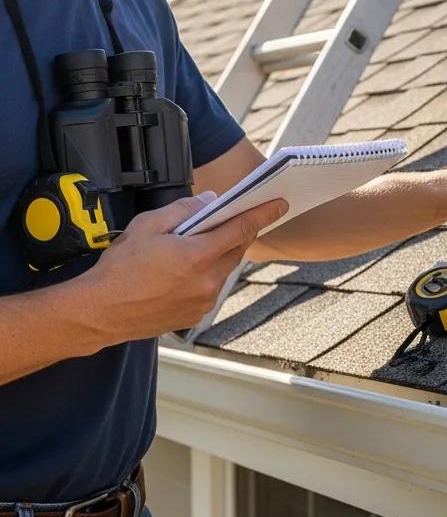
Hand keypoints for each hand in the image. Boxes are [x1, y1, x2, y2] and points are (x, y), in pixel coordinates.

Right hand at [83, 191, 288, 341]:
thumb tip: (210, 201)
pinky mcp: (195, 315)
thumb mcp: (148, 225)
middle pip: (236, 249)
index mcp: (198, 255)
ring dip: (219, 255)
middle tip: (231, 220)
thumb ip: (183, 210)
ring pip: (224, 270)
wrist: (98, 313)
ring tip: (199, 245)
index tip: (280, 204)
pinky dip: (206, 275)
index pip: (242, 228)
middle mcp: (208, 280)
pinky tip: (185, 271)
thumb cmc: (118, 269)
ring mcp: (203, 301)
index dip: (264, 214)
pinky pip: (211, 288)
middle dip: (236, 233)